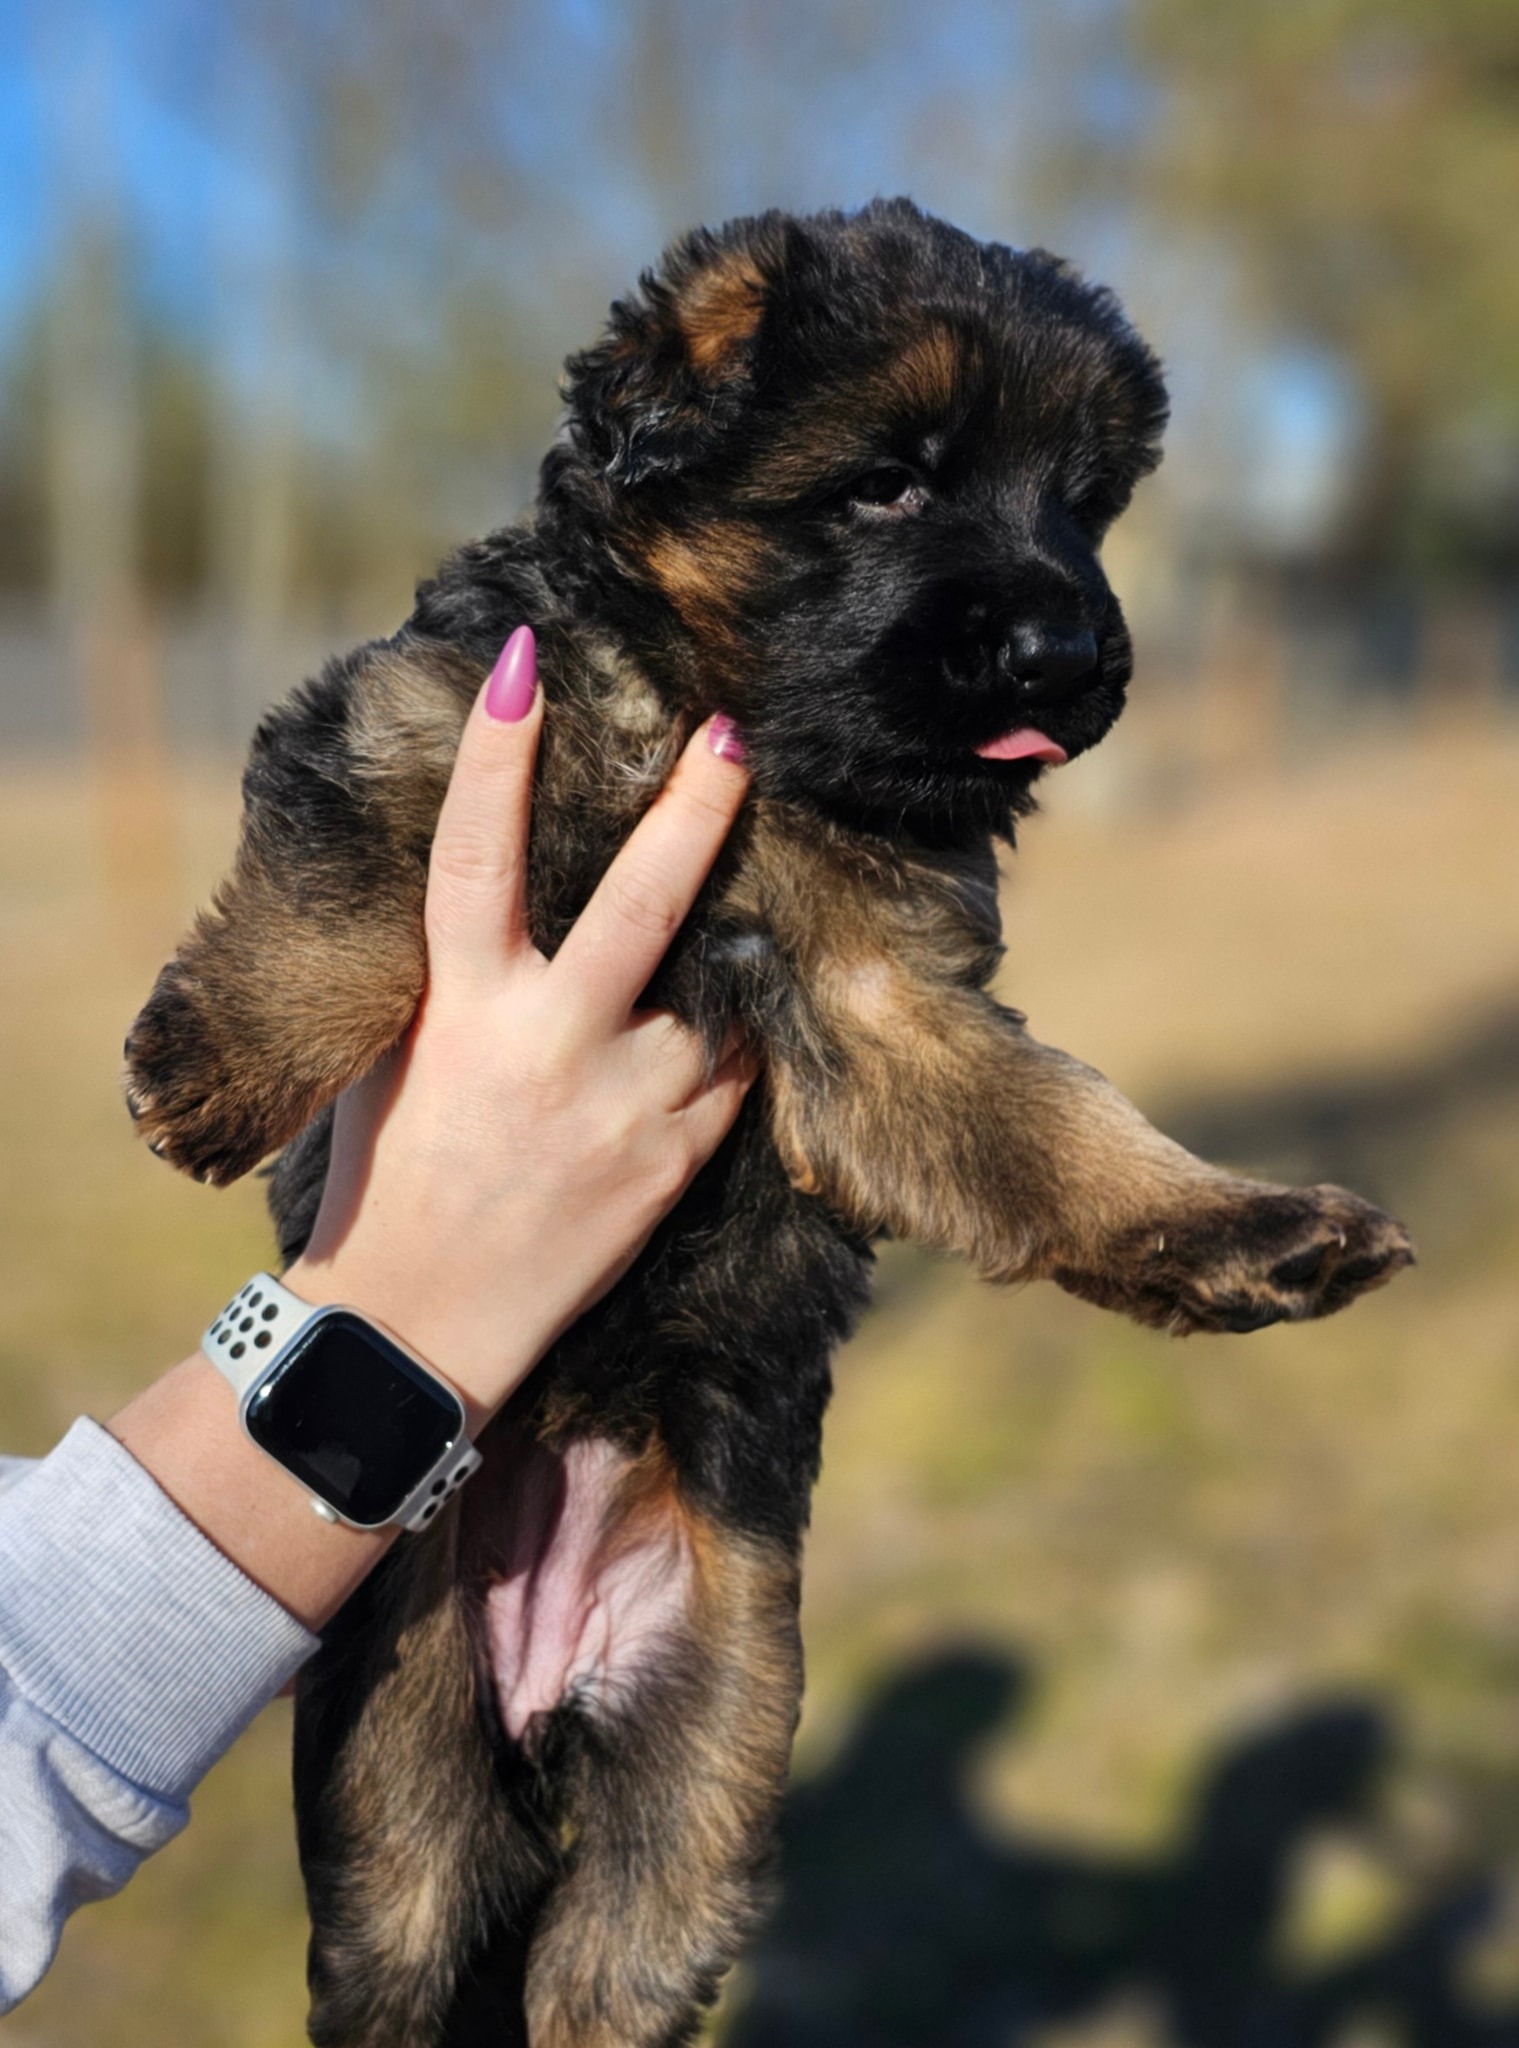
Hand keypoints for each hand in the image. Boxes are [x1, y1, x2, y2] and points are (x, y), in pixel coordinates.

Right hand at [286, 625, 754, 1426]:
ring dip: (725, 950)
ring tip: (744, 908)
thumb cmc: (389, 1183)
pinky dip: (735, 1039)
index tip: (526, 663)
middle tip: (733, 733)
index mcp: (464, 1007)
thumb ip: (455, 978)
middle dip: (696, 808)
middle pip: (645, 902)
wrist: (415, 1330)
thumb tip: (493, 899)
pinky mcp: (675, 1162)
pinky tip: (731, 1019)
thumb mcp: (397, 1058)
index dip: (498, 752)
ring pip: (713, 991)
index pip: (477, 852)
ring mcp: (626, 1103)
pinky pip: (733, 1072)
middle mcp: (553, 1042)